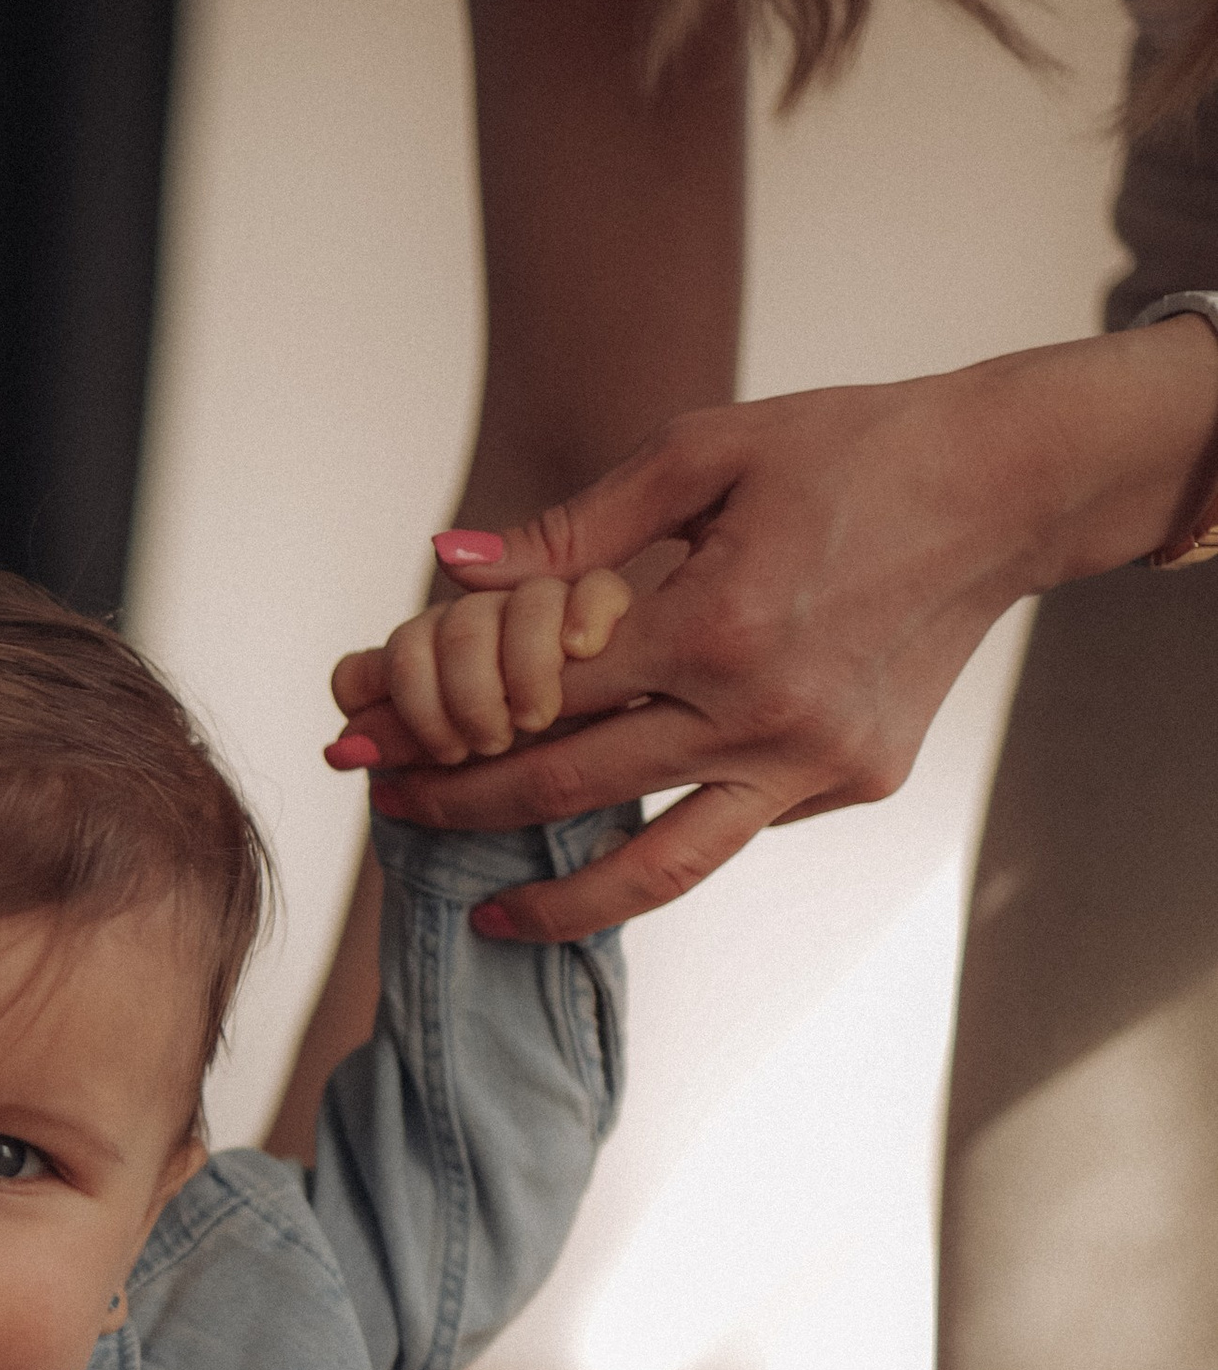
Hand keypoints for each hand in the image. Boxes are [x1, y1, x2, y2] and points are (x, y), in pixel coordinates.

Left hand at [329, 328, 1217, 939]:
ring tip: (491, 919)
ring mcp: (815, 766)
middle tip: (391, 817)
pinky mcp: (856, 786)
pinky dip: (668, 832)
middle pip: (572, 791)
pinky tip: (613, 831)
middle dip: (463, 809)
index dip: (437, 729)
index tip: (365, 749)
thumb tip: (446, 566)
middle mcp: (761, 717)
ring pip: (662, 867)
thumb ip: (570, 530)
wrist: (1004, 487)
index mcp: (713, 627)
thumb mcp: (702, 456)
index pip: (536, 703)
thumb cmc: (847, 449)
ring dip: (563, 901)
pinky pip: (738, 826)